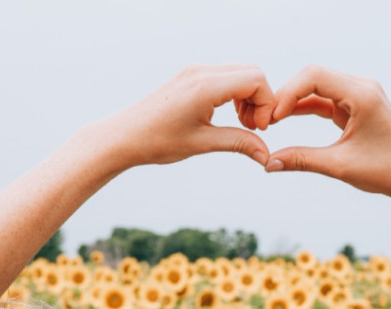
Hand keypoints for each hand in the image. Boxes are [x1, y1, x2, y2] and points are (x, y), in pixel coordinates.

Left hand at [104, 64, 274, 167]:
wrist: (124, 136)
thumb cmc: (157, 141)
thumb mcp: (202, 143)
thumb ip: (239, 143)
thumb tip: (266, 155)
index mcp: (206, 86)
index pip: (256, 80)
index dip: (266, 105)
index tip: (258, 130)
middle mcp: (201, 72)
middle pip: (252, 73)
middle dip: (260, 100)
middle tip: (251, 128)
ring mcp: (195, 71)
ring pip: (241, 73)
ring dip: (249, 98)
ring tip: (241, 125)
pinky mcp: (191, 76)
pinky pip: (226, 77)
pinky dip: (235, 94)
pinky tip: (228, 116)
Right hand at [265, 65, 390, 219]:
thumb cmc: (386, 171)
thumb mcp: (340, 166)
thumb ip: (302, 160)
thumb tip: (268, 163)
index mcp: (362, 94)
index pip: (314, 76)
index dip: (288, 92)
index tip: (271, 117)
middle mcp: (362, 86)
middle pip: (313, 76)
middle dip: (287, 94)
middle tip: (265, 119)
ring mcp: (360, 93)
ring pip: (317, 86)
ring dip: (294, 101)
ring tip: (271, 120)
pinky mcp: (356, 104)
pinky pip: (325, 99)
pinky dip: (305, 108)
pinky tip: (285, 119)